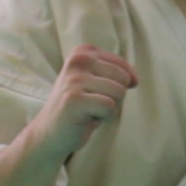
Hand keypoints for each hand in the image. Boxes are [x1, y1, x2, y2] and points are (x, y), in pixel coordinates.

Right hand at [30, 46, 134, 162]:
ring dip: (107, 108)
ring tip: (88, 110)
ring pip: (119, 92)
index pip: (123, 67)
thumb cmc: (79, 108)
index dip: (117, 86)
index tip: (95, 92)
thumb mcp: (97, 82)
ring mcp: (74, 79)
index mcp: (84, 52)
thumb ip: (117, 73)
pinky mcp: (74, 99)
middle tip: (91, 104)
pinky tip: (85, 118)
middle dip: (113, 97)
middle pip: (123, 78)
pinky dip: (102, 118)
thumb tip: (135, 79)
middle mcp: (78, 60)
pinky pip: (110, 107)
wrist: (49, 133)